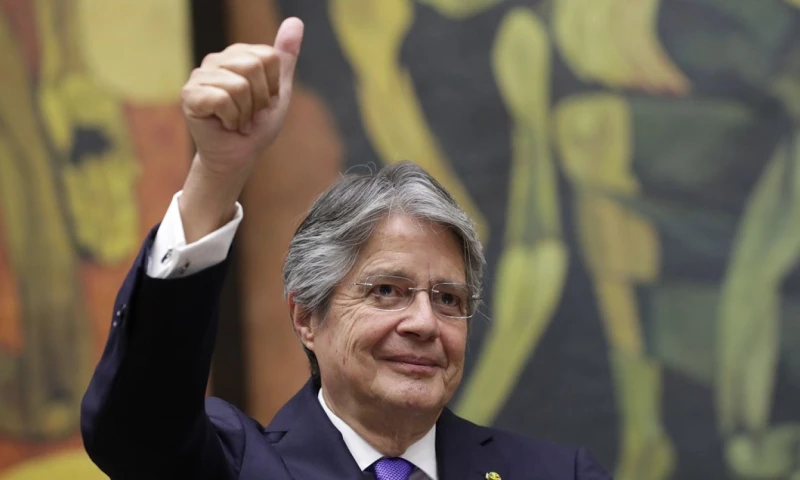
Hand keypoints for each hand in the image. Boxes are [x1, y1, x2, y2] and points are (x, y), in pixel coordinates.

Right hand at [176, 17, 302, 241]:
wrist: (238, 156)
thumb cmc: (256, 126)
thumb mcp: (278, 91)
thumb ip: (284, 57)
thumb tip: (295, 21)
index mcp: (237, 55)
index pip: (268, 56)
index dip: (272, 86)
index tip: (262, 102)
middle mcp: (215, 60)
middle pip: (252, 66)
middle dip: (259, 99)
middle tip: (249, 115)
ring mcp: (199, 76)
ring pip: (238, 85)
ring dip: (245, 113)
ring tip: (236, 121)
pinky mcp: (189, 95)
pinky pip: (222, 98)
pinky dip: (230, 118)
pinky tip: (224, 124)